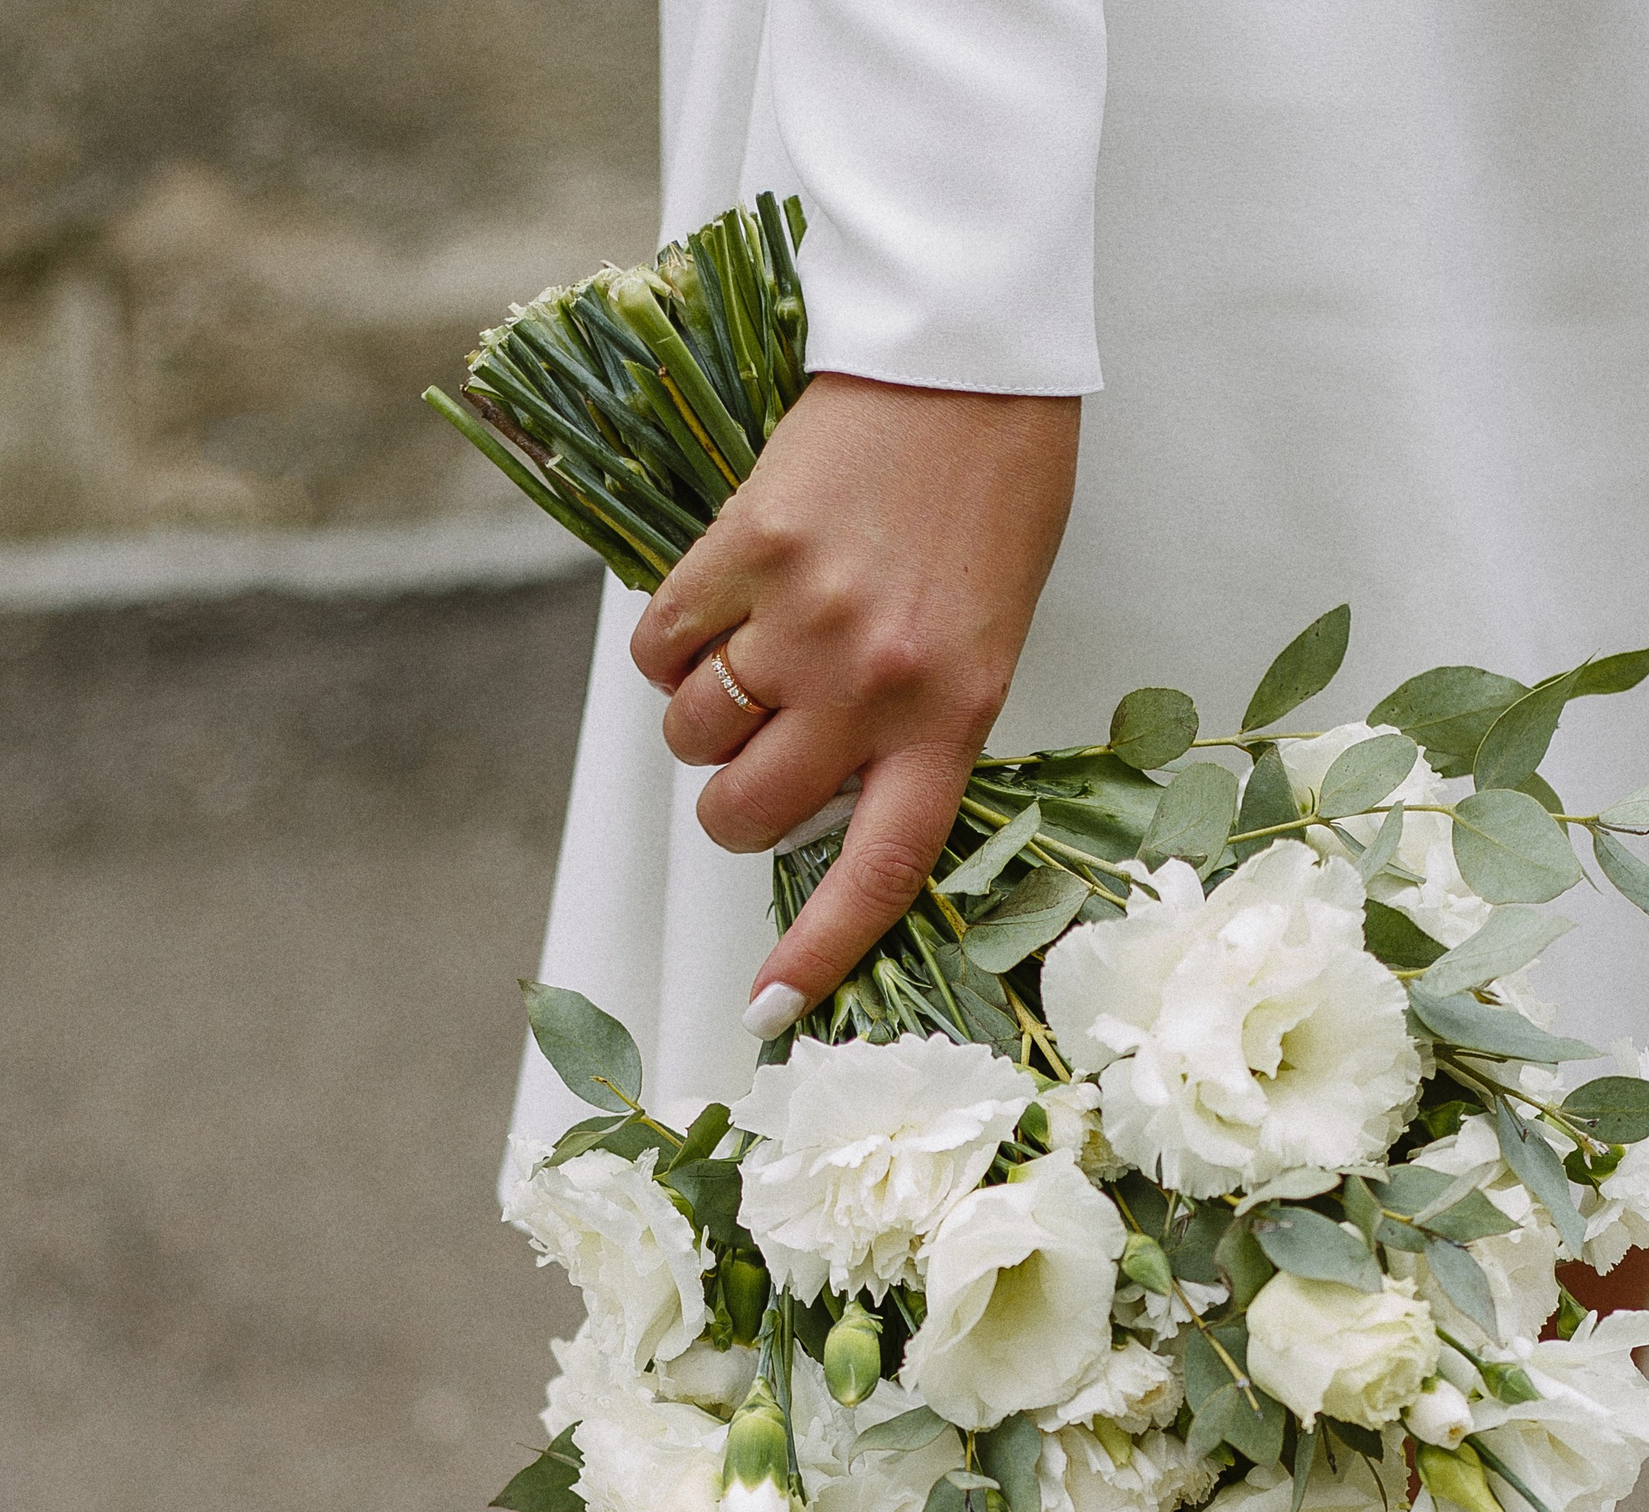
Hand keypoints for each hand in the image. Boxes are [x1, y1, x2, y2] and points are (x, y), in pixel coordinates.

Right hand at [628, 374, 1080, 1027]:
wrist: (967, 359)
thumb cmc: (989, 504)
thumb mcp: (981, 641)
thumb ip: (908, 729)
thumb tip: (811, 803)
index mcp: (952, 717)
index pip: (878, 869)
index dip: (819, 953)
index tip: (768, 1015)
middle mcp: (875, 683)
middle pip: (744, 812)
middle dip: (730, 803)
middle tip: (757, 750)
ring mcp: (804, 618)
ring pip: (691, 735)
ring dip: (697, 718)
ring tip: (746, 655)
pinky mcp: (743, 548)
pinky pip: (659, 645)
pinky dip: (666, 644)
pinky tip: (715, 604)